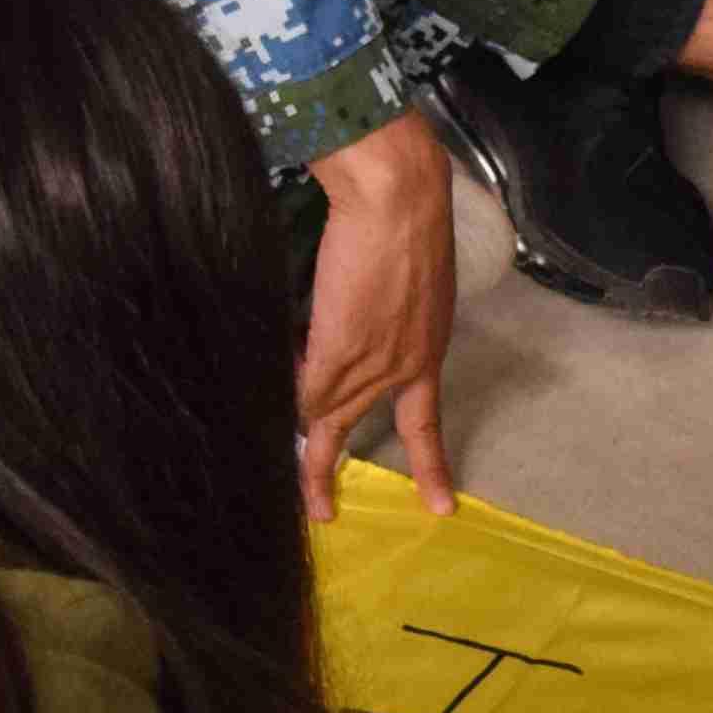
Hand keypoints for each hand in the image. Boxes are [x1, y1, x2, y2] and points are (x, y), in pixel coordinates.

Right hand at [299, 114, 457, 519]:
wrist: (397, 199)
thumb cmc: (407, 221)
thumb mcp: (414, 280)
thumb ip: (392, 314)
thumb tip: (359, 325)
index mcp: (428, 349)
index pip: (425, 420)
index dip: (431, 466)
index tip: (441, 506)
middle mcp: (403, 366)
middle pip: (361, 428)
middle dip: (335, 473)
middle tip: (321, 513)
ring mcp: (368, 363)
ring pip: (325, 422)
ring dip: (303, 452)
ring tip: (288, 482)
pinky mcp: (336, 352)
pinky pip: (305, 397)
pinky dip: (285, 404)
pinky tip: (271, 419)